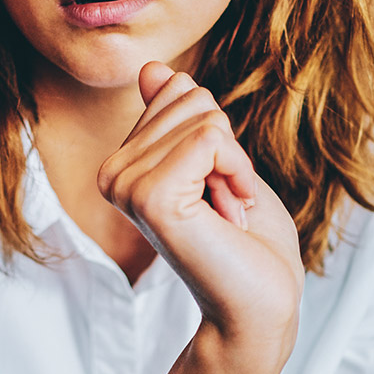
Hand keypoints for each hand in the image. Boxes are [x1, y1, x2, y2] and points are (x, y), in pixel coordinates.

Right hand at [97, 62, 304, 361]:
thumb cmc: (248, 241)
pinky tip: (227, 214)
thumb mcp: (217, 162)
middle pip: (190, 99)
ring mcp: (127, 186)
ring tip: (224, 213)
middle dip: (227, 148)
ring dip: (235, 166)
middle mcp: (113, 173)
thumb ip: (180, 119)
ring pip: (203, 118)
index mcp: (123, 163)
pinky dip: (237, 172)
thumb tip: (151, 69)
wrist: (260, 304)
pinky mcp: (150, 198)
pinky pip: (210, 139)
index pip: (177, 90)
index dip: (219, 136)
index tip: (217, 186)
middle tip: (223, 203)